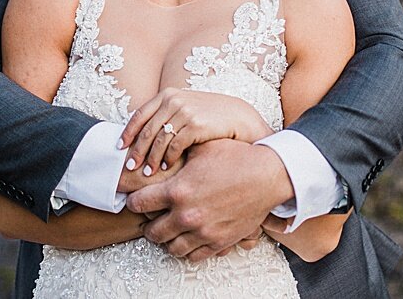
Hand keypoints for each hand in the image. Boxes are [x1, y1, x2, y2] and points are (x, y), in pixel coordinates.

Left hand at [119, 88, 272, 176]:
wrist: (239, 117)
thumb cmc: (210, 117)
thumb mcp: (186, 109)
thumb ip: (166, 116)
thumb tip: (142, 135)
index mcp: (168, 95)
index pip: (140, 114)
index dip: (128, 132)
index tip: (120, 148)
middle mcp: (174, 100)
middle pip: (147, 130)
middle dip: (137, 150)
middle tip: (130, 167)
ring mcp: (185, 112)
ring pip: (159, 140)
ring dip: (152, 158)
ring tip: (148, 173)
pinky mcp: (196, 125)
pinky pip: (175, 145)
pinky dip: (169, 158)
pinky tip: (167, 167)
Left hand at [127, 140, 293, 261]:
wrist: (268, 175)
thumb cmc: (237, 157)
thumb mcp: (204, 147)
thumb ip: (179, 150)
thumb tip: (162, 147)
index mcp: (178, 190)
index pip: (138, 203)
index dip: (135, 200)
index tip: (139, 198)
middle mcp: (186, 214)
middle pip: (151, 232)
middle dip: (148, 224)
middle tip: (153, 217)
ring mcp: (202, 231)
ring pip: (170, 247)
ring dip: (167, 239)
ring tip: (171, 229)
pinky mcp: (218, 241)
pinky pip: (193, 256)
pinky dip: (187, 249)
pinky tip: (189, 237)